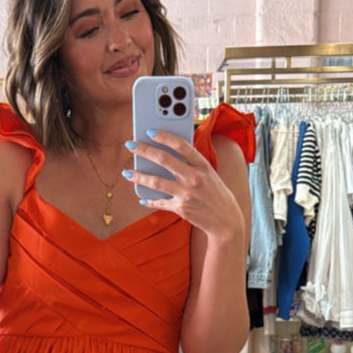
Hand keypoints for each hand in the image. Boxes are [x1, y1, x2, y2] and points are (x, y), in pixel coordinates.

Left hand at [125, 129, 244, 241]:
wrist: (226, 220)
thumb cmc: (216, 193)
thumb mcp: (209, 173)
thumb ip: (192, 163)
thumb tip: (169, 152)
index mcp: (203, 165)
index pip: (181, 145)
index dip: (164, 136)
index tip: (150, 131)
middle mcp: (194, 178)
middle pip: (164, 159)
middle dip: (144, 150)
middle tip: (130, 145)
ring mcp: (186, 194)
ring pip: (156, 181)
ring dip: (138, 176)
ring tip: (127, 172)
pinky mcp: (181, 208)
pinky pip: (159, 202)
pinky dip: (149, 200)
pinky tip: (141, 198)